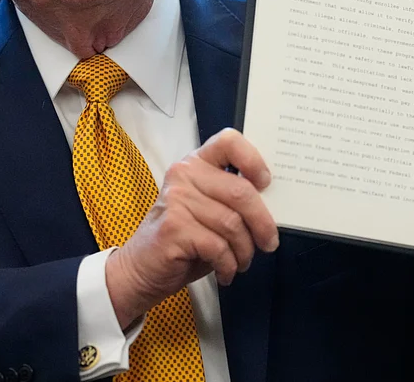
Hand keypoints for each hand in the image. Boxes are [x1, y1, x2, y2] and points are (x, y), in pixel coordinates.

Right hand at [103, 128, 278, 326]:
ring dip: (244, 250)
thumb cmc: (183, 239)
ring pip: (232, 224)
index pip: (229, 141)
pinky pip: (218, 246)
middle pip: (241, 192)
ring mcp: (177, 200)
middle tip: (269, 243)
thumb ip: (232, 201)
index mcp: (196, 164)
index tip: (265, 183)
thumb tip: (273, 207)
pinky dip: (228, 265)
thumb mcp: (209, 211)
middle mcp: (184, 175)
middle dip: (262, 223)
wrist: (140, 269)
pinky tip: (225, 272)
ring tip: (241, 262)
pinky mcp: (174, 228)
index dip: (253, 160)